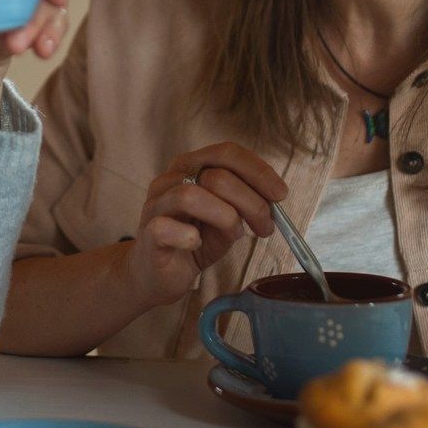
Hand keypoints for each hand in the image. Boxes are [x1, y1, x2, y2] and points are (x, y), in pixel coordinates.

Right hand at [124, 143, 284, 306]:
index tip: (280, 195)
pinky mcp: (147, 233)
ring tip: (235, 235)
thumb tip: (273, 198)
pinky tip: (197, 245)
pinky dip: (189, 237)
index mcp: (190, 166)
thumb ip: (243, 203)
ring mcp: (155, 205)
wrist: (156, 274)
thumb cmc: (192, 241)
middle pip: (215, 175)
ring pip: (190, 195)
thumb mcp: (225, 218)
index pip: (226, 153)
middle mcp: (170, 179)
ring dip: (224, 217)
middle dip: (251, 202)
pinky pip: (167, 227)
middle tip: (265, 227)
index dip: (258, 171)